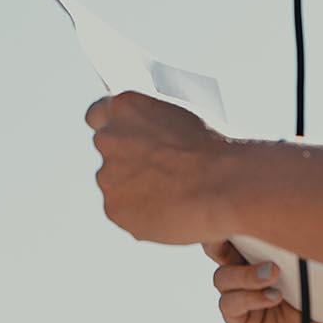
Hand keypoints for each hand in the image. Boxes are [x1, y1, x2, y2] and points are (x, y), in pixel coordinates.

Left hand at [84, 91, 232, 245]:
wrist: (224, 184)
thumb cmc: (215, 150)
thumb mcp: (182, 120)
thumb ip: (154, 127)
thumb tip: (149, 142)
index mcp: (124, 107)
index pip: (98, 114)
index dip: (113, 127)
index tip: (122, 136)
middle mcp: (108, 138)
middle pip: (108, 150)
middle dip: (126, 159)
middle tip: (154, 171)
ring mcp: (108, 175)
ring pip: (116, 184)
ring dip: (135, 189)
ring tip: (171, 195)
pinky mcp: (114, 208)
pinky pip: (125, 212)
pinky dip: (141, 215)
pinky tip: (169, 212)